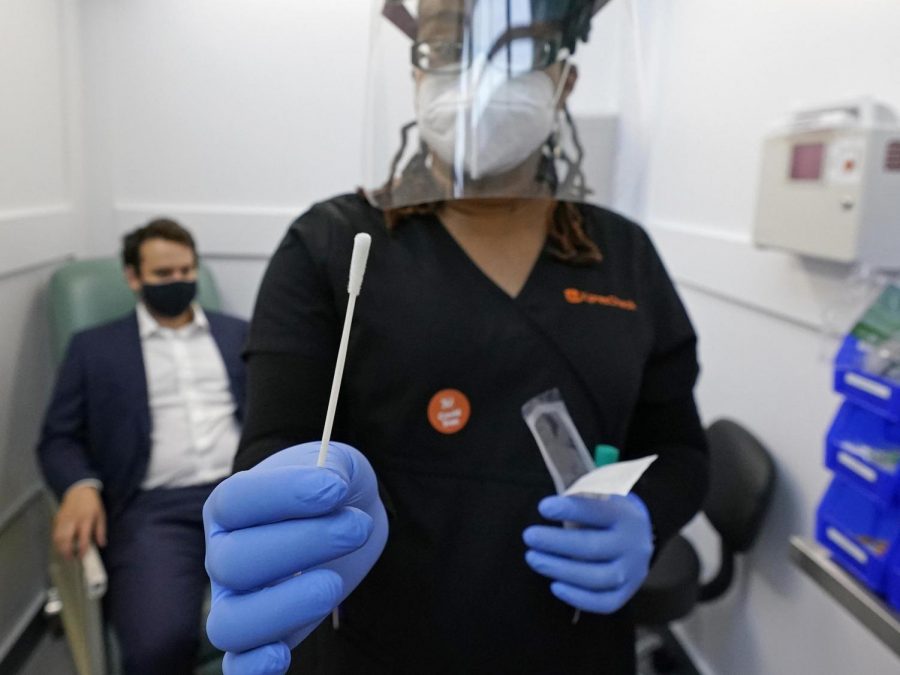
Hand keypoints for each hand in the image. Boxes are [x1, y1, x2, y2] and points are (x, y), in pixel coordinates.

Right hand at [53, 484, 105, 560]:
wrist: (79, 490)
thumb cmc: (92, 504)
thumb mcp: (100, 515)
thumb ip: (101, 530)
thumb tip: (102, 545)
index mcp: (86, 520)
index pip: (82, 538)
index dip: (82, 550)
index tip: (82, 557)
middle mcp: (73, 521)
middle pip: (66, 540)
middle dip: (66, 552)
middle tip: (70, 559)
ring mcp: (63, 520)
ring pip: (57, 538)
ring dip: (60, 548)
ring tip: (65, 554)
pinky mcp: (57, 519)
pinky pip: (54, 533)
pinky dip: (56, 541)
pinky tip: (61, 545)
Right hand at [203, 442, 387, 674]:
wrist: (350, 517)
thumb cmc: (334, 488)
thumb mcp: (337, 463)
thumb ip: (331, 467)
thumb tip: (328, 486)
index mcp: (231, 506)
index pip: (235, 502)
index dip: (284, 494)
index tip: (335, 489)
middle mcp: (223, 554)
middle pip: (235, 563)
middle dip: (303, 545)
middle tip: (355, 528)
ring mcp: (237, 600)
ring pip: (230, 623)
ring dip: (284, 608)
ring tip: (334, 584)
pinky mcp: (263, 637)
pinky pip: (239, 665)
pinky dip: (254, 667)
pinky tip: (283, 654)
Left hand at [522, 493, 652, 613]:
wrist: (636, 536)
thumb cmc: (603, 514)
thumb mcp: (598, 498)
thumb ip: (577, 502)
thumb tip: (546, 508)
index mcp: (624, 515)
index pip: (597, 511)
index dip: (570, 510)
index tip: (543, 507)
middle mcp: (632, 544)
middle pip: (593, 547)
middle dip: (557, 542)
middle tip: (529, 536)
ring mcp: (632, 571)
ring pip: (598, 578)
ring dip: (561, 570)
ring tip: (533, 559)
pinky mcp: (626, 593)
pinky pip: (604, 603)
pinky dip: (579, 598)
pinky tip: (555, 586)